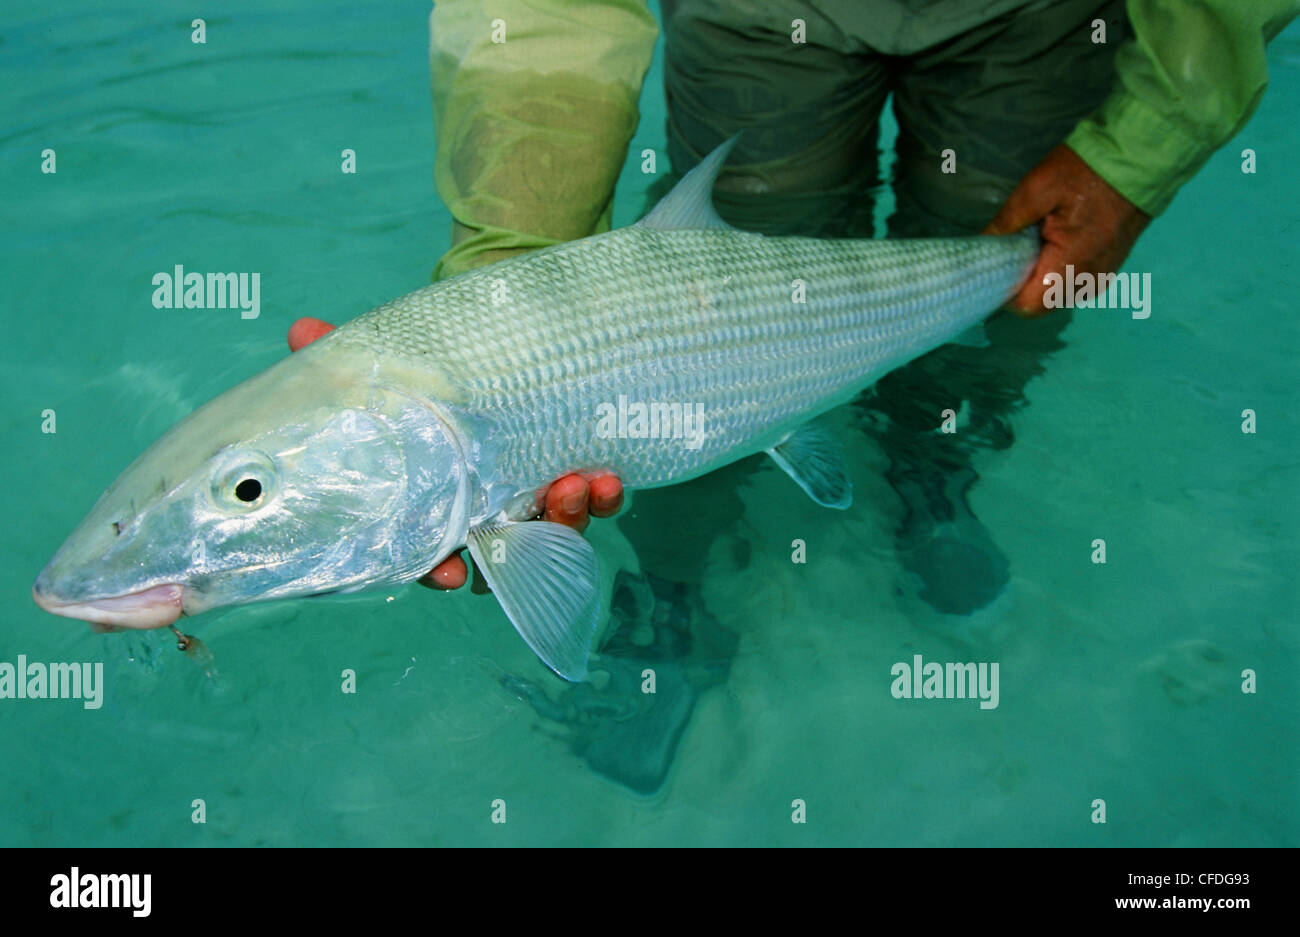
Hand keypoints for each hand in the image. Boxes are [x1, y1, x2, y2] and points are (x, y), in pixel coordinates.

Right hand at [286, 317, 623, 589]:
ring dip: (569, 516)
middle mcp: (488, 507)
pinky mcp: (575, 470)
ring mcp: (535, 494)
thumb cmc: (435, 363)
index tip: (448, 573)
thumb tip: (301, 332)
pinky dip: (604, 496)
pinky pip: (595, 500)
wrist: (501, 337)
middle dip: (521, 547)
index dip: (439, 569)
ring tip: (577, 485)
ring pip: (555, 528)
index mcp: (437, 499)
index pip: (432, 550)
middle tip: (531, 521)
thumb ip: (348, 353)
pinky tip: (608, 476)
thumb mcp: (392, 359)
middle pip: (505, 551)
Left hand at [983, 144, 1149, 316]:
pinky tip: (1053, 247)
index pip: (1028, 306)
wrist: (1139, 159)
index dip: (1004, 293)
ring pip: (1056, 297)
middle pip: (1041, 306)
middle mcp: (1088, 280)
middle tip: (1010, 254)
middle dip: (1020, 287)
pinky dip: (1057, 274)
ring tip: (1032, 247)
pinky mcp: (1107, 268)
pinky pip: (1073, 285)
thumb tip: (982, 245)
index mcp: (1071, 264)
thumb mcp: (1036, 189)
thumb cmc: (1085, 171)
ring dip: (1038, 281)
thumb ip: (1007, 222)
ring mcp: (1100, 276)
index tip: (994, 268)